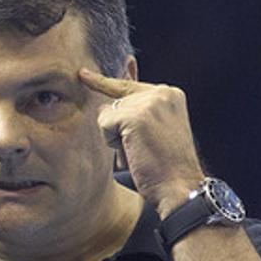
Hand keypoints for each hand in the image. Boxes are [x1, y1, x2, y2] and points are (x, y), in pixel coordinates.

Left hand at [79, 68, 205, 216]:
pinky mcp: (136, 115)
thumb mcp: (154, 131)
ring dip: (116, 137)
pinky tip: (134, 151)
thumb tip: (103, 106)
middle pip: (114, 101)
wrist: (178, 186)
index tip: (82, 74)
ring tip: (140, 151)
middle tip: (142, 149)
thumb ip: (136, 112)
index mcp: (170, 94)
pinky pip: (104, 124)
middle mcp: (162, 92)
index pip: (128, 84)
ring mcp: (150, 102)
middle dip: (119, 129)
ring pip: (107, 114)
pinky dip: (112, 142)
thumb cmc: (163, 166)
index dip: (103, 83)